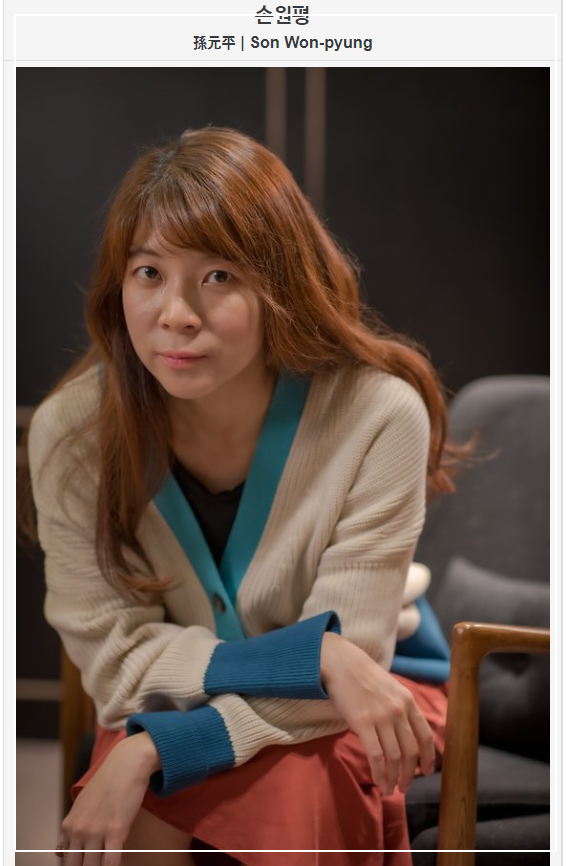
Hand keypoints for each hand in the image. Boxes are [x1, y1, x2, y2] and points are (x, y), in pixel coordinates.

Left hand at [56, 732, 159, 865]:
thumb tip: (59, 853)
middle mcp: (78, 830)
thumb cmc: (107, 784)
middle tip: (95, 865)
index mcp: (68, 826)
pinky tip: (117, 865)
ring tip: (106, 864)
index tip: (85, 863)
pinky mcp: (115, 831)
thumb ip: (70, 830)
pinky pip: (110, 862)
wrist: (126, 764)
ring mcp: (96, 831)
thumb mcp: (81, 805)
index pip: (66, 861)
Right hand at [321, 632, 435, 794]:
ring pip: (394, 757)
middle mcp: (398, 710)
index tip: (426, 773)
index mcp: (408, 700)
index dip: (429, 758)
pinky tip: (378, 781)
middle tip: (404, 787)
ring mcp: (381, 716)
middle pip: (410, 751)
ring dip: (393, 778)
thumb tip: (406, 736)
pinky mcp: (363, 722)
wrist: (341, 662)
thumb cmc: (364, 676)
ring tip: (390, 789)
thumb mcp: (391, 688)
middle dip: (409, 774)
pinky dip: (379, 772)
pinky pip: (376, 755)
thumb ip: (401, 708)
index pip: (425, 736)